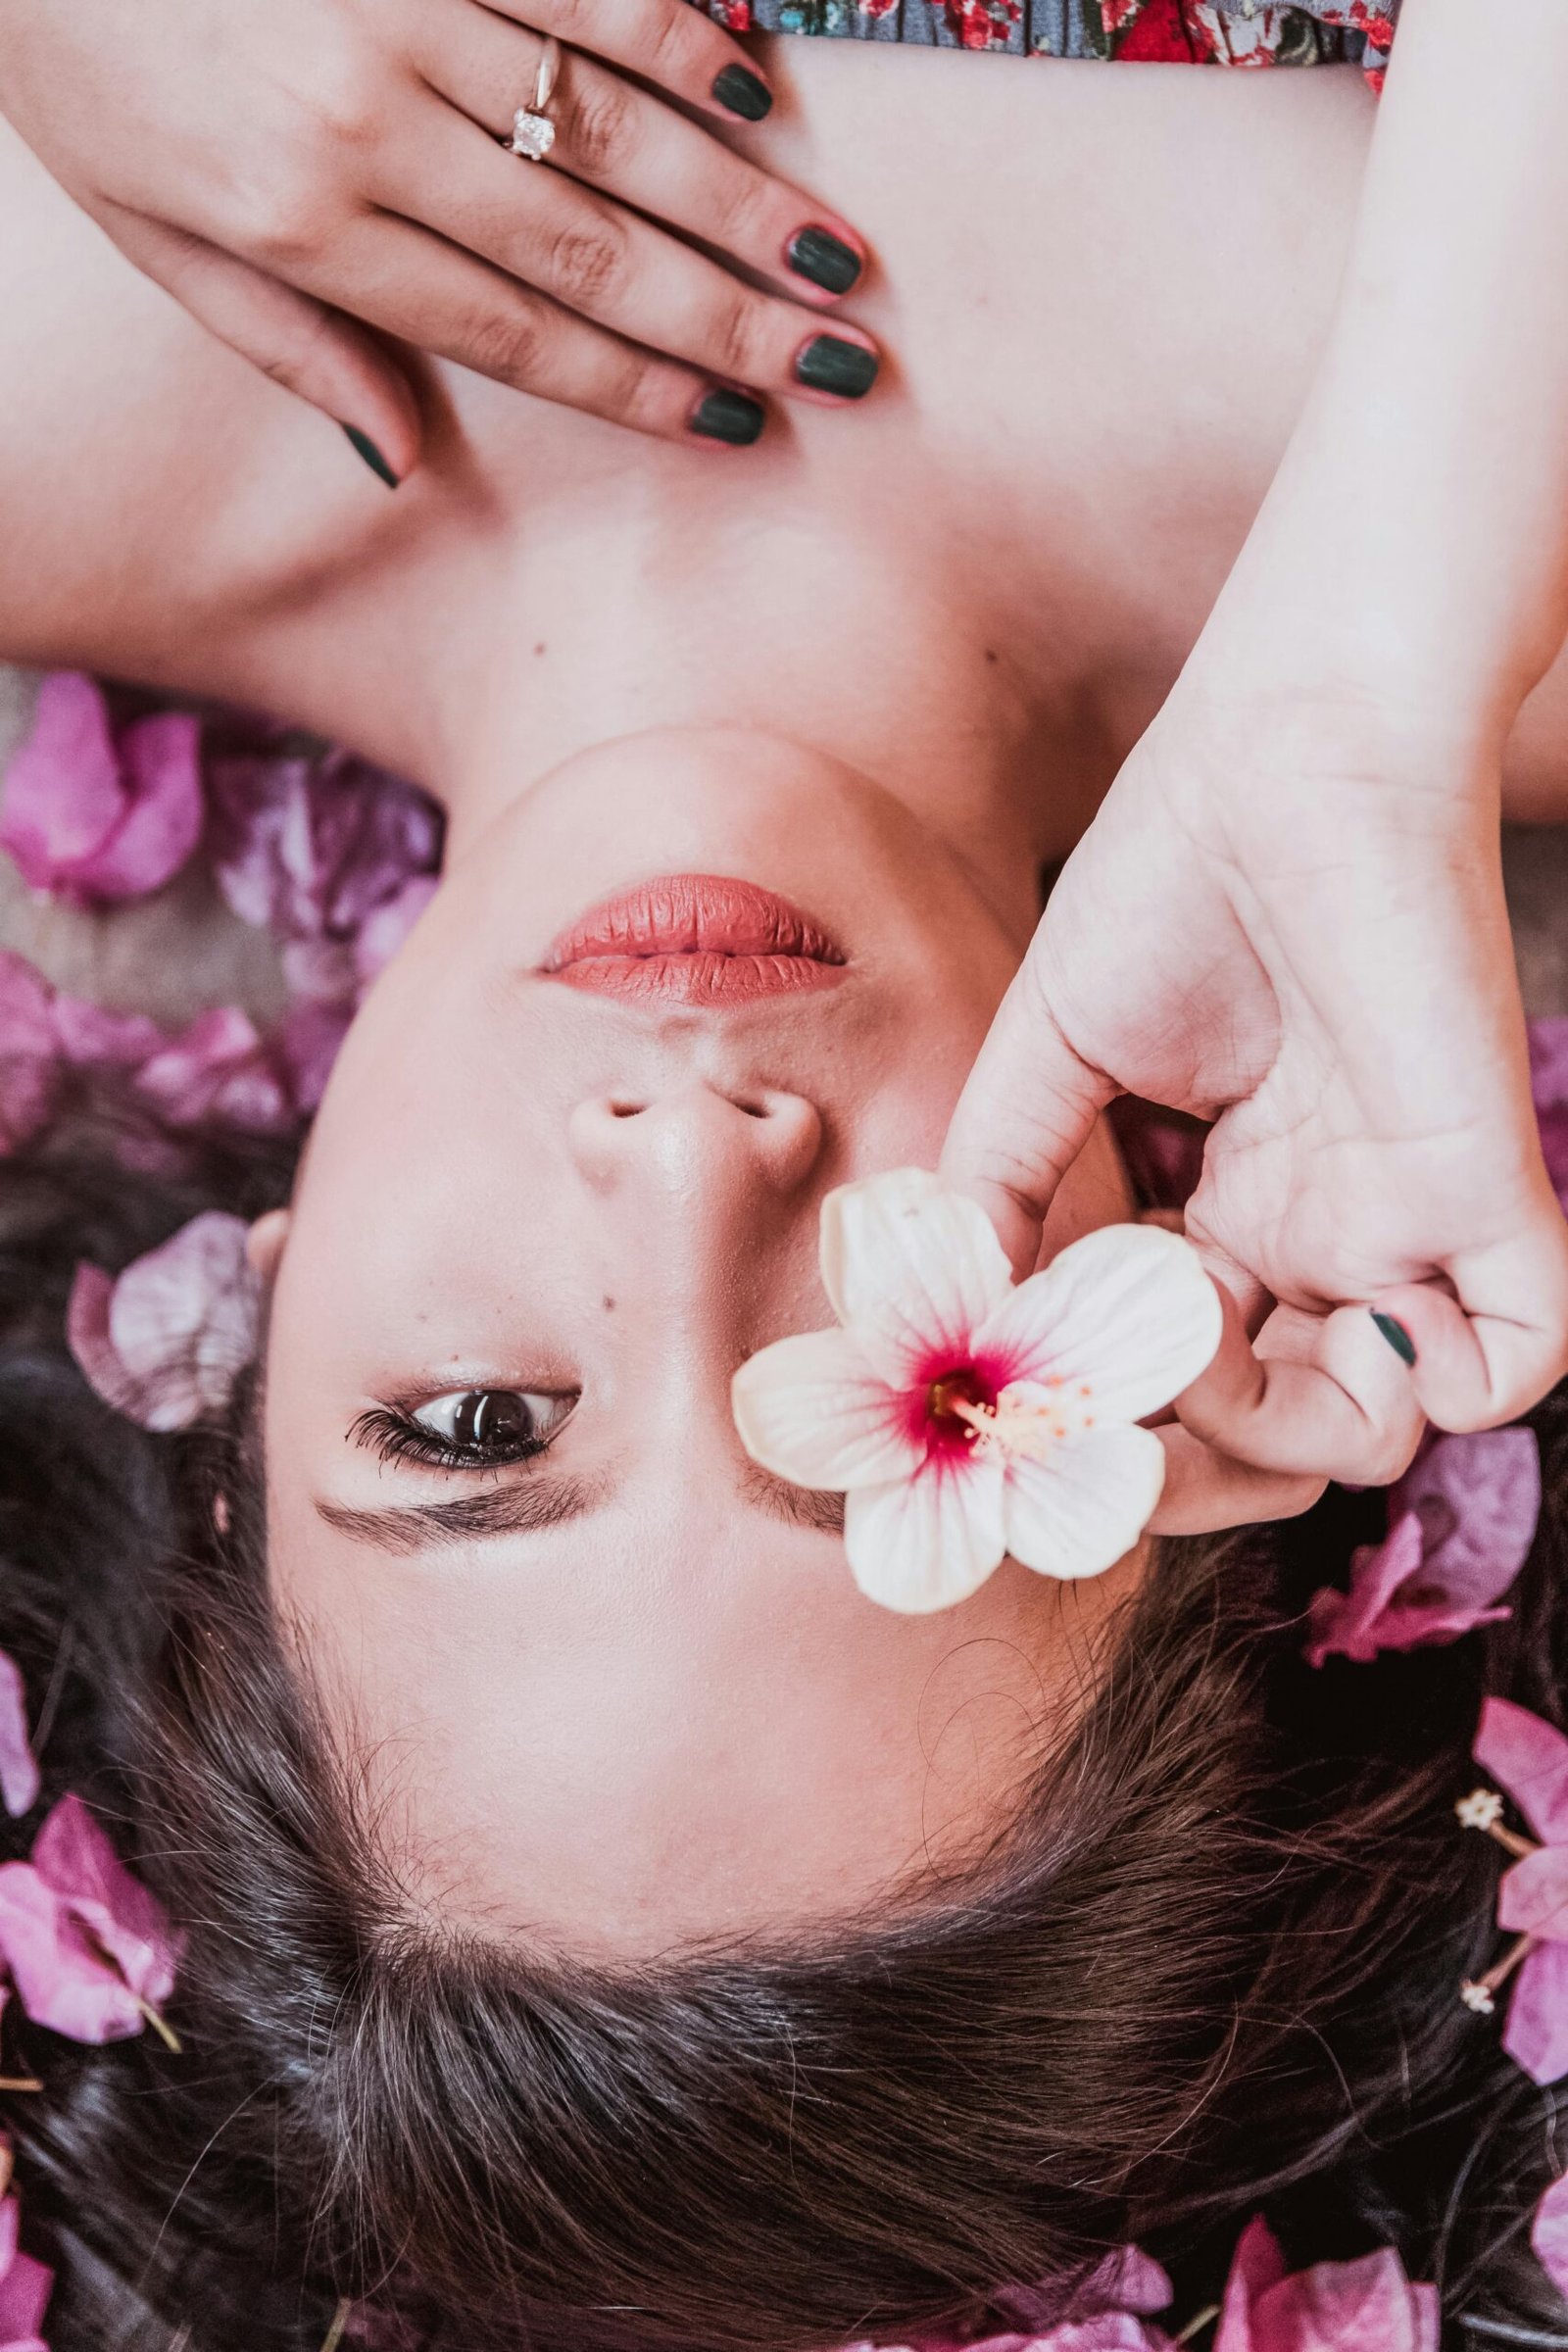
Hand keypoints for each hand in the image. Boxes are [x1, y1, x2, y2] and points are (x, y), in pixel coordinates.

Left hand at [0, 0, 876, 475]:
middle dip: (725, 314)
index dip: (634, 384)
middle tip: (839, 363)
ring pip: (604, 121)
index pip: (508, 328)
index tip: (735, 424)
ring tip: (834, 256)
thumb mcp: (149, 231)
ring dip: (733, 195)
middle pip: (584, 243)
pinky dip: (674, 30)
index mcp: (300, 221)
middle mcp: (359, 117)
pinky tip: (753, 88)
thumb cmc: (77, 60)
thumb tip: (407, 462)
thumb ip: (290, 346)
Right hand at [940, 684, 1567, 1525]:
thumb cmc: (1172, 874)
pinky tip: (1340, 1321)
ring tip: (1205, 1340)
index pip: (1173, 1373)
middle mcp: (1313, 1232)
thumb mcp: (1047, 1053)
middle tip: (1109, 1419)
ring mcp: (1398, 1220)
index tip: (1022, 1412)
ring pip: (1375, 1430)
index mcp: (1223, 1204)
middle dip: (1183, 1462)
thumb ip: (998, 1185)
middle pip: (1267, 1431)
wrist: (1291, 755)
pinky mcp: (1479, 1189)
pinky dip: (1440, 1396)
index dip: (1104, 1419)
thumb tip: (946, 1319)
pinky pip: (1514, 1367)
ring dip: (1275, 1437)